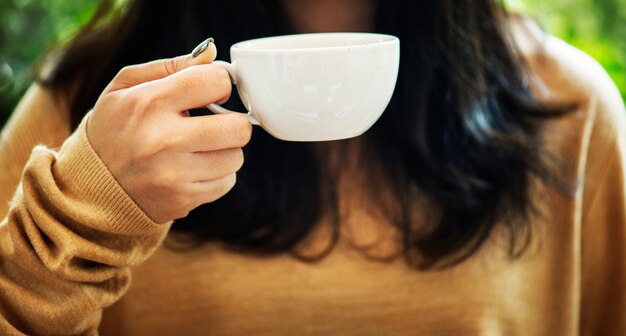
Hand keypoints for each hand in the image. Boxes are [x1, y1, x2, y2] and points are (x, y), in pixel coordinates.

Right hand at [87, 41, 250, 223]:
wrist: (88, 187)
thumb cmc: (112, 128)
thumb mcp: (125, 87)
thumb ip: (171, 66)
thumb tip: (212, 55)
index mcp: (150, 103)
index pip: (214, 82)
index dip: (220, 83)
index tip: (210, 91)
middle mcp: (163, 140)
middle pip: (238, 127)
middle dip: (232, 122)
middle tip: (214, 123)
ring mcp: (174, 175)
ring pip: (236, 157)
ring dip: (225, 150)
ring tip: (200, 148)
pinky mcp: (182, 200)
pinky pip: (227, 183)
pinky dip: (217, 175)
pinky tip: (194, 169)